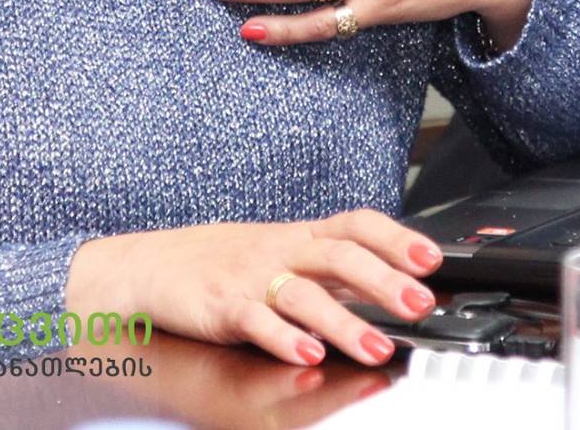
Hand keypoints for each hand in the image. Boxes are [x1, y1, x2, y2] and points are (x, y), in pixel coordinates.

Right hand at [66, 210, 444, 366]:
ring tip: (377, 346)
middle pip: (340, 256)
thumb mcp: (280, 254)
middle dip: (385, 279)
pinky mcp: (223, 306)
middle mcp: (280, 250)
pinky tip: (307, 355)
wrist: (148, 267)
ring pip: (304, 294)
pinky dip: (284, 338)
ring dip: (344, 322)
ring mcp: (251, 277)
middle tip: (419, 302)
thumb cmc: (219, 262)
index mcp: (299, 236)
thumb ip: (331, 270)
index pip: (356, 224)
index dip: (396, 238)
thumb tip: (391, 281)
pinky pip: (257, 321)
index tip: (431, 258)